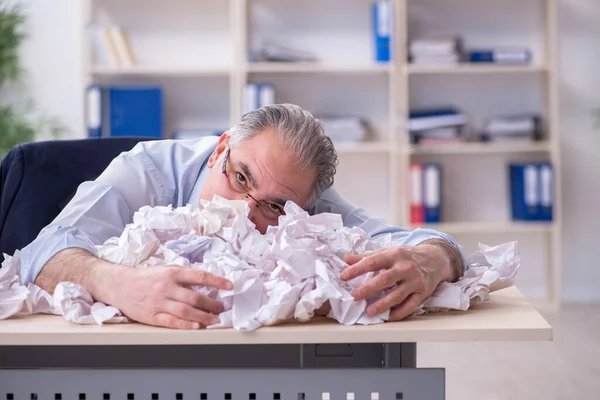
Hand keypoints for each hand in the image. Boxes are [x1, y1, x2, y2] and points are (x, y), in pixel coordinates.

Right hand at [98, 264, 232, 329]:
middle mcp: (167, 287)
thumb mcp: (166, 269)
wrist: (119, 284)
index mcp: (172, 273)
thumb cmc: (145, 277)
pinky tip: (197, 326)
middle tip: (222, 308)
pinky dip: (186, 325)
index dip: (217, 281)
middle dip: (212, 304)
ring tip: (214, 319)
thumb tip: (206, 281)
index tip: (230, 286)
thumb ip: (184, 275)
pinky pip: (172, 322)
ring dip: (203, 317)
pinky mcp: (152, 315)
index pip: (200, 276)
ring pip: (186, 311)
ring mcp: (159, 302)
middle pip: (195, 297)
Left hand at [339, 244, 452, 320]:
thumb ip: (367, 257)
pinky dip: (399, 313)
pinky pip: (410, 306)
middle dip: (368, 289)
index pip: (372, 262)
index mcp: (394, 254)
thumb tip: (346, 259)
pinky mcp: (423, 293)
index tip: (343, 276)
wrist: (435, 258)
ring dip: (382, 304)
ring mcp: (415, 281)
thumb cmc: (407, 256)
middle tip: (354, 296)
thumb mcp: (388, 252)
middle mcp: (405, 267)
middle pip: (384, 279)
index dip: (356, 269)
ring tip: (369, 311)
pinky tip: (388, 317)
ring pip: (397, 295)